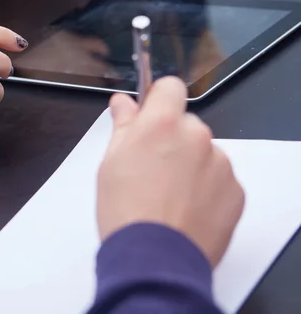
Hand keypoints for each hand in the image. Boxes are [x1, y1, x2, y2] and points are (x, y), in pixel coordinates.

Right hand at [96, 77, 244, 267]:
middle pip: (186, 124)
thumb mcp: (110, 162)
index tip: (151, 115)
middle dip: (171, 139)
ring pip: (203, 152)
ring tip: (168, 195)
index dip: (159, 100)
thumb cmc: (127, 212)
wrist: (154, 257)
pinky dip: (206, 188)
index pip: (170, 87)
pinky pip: (219, 178)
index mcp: (162, 124)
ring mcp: (219, 163)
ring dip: (189, 164)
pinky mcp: (234, 190)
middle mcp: (196, 136)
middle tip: (151, 168)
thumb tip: (123, 104)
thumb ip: (123, 126)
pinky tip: (185, 208)